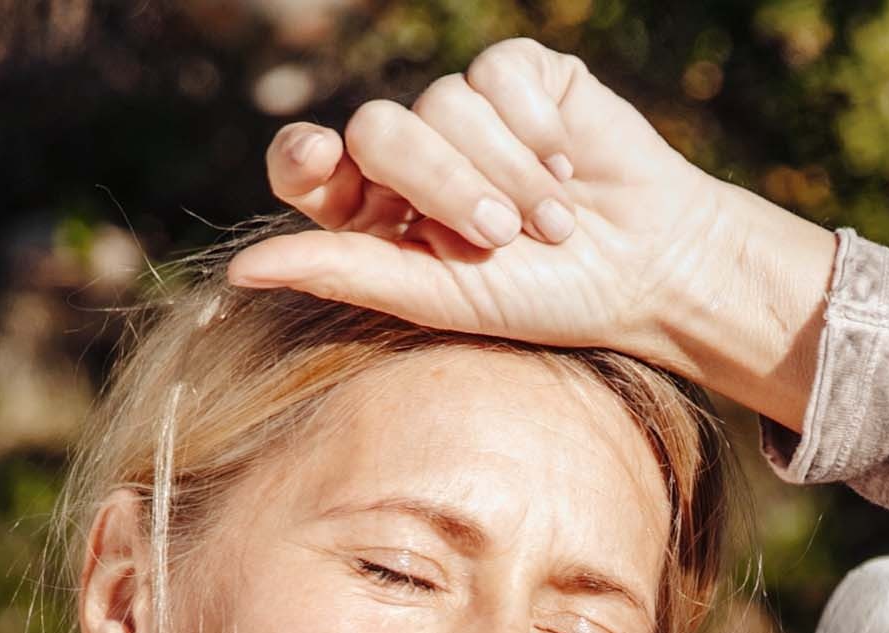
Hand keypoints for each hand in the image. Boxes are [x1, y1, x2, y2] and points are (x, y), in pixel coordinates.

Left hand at [227, 40, 839, 431]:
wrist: (648, 271)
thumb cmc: (542, 300)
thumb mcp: (439, 298)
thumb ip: (344, 273)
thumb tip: (240, 269)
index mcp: (375, 207)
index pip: (308, 162)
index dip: (306, 157)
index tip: (322, 163)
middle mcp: (411, 150)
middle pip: (380, 128)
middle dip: (441, 185)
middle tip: (500, 237)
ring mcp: (464, 106)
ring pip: (443, 102)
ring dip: (504, 170)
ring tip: (554, 220)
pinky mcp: (521, 75)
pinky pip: (498, 75)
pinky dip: (534, 128)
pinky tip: (568, 164)